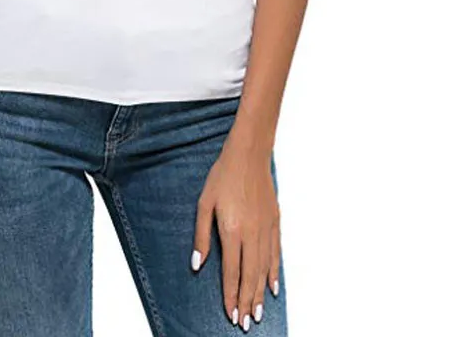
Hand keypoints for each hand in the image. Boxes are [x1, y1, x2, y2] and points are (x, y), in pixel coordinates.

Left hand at [191, 142, 280, 328]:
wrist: (249, 154)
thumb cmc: (223, 175)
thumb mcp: (204, 203)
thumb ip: (201, 236)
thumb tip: (198, 265)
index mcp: (231, 230)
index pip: (231, 272)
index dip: (231, 296)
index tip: (231, 314)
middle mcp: (251, 233)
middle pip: (249, 275)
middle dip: (247, 302)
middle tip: (246, 323)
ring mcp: (266, 228)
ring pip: (264, 268)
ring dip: (260, 293)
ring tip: (258, 313)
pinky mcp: (275, 221)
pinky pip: (275, 254)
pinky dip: (274, 272)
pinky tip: (272, 286)